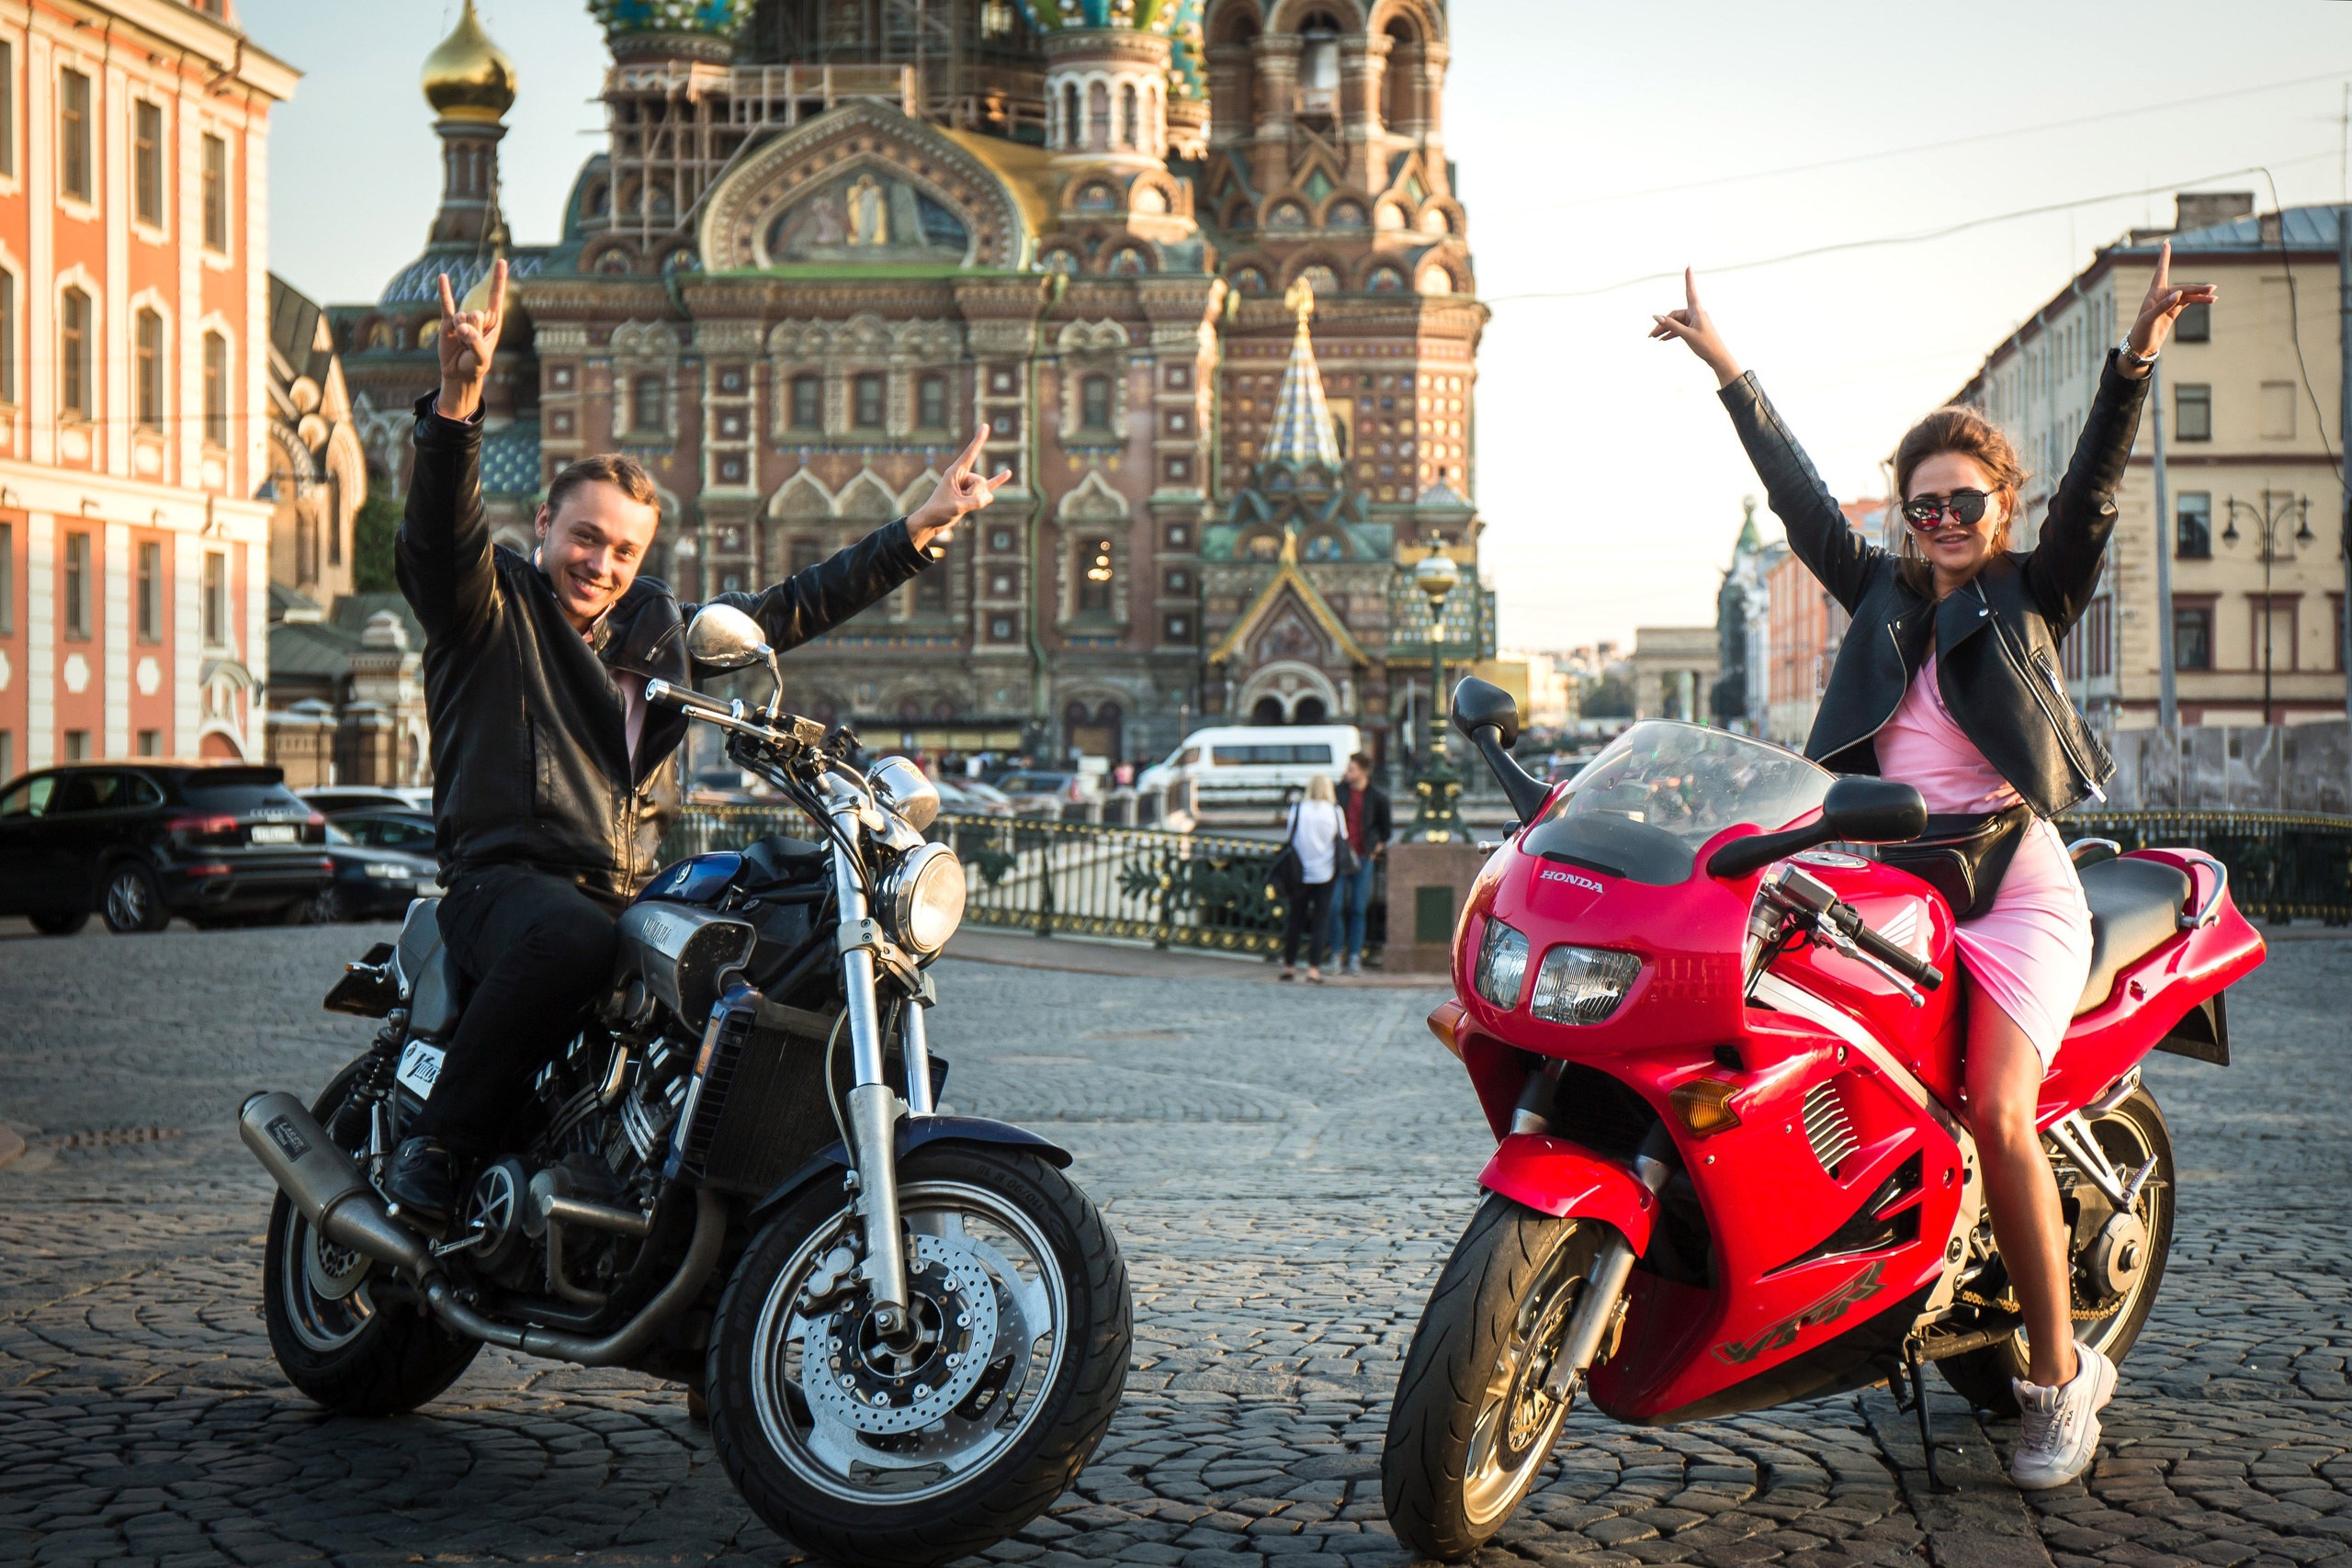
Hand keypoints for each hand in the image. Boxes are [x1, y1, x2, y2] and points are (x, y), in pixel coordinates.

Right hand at [434, 258, 507, 421]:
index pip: (495, 297)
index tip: (501, 261)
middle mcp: (479, 316)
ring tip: (462, 345)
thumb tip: (462, 327)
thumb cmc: (475, 365)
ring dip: (460, 335)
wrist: (459, 373)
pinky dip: (443, 291)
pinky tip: (443, 277)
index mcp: (493, 322)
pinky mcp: (448, 321)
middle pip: (476, 314)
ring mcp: (463, 317)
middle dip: (472, 332)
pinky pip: (445, 304)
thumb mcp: (481, 358)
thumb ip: (475, 342)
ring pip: (461, 318)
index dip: (498, 279)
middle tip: (471, 345)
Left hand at [907, 424, 1014, 552]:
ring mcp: (968, 485)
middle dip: (974, 494)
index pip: (970, 453)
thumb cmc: (939, 512)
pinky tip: (1008, 473)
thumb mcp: (957, 507)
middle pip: (980, 481)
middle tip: (957, 501)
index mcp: (954, 472)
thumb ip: (976, 502)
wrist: (932, 522)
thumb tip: (990, 497)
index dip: (978, 440)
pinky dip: (997, 481)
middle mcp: (962, 475)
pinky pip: (988, 487)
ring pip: (983, 490)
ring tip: (960, 506)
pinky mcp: (972, 494)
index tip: (985, 426)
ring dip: (976, 501)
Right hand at [1648, 268, 1742, 388]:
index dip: (1688, 279)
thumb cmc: (1705, 345)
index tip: (1688, 266)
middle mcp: (1696, 314)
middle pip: (1675, 314)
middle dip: (1663, 323)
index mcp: (1697, 311)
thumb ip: (1671, 325)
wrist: (1718, 358)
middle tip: (1650, 335)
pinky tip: (1663, 339)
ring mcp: (1695, 322)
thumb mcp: (1686, 335)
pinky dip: (1672, 333)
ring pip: (1676, 322)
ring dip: (1665, 329)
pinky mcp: (1694, 330)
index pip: (1690, 291)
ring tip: (1653, 338)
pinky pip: (1680, 328)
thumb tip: (1656, 316)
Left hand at [2125, 240, 2216, 372]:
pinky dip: (2199, 300)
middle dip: (2196, 288)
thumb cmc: (2141, 331)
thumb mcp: (2150, 319)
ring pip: (2188, 295)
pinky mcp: (2173, 312)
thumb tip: (2179, 294)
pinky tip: (2209, 300)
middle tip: (2212, 288)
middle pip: (2183, 288)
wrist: (2141, 347)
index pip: (2161, 271)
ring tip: (2214, 295)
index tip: (2166, 243)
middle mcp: (2162, 295)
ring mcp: (2169, 303)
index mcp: (2154, 293)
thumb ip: (2164, 306)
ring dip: (2201, 295)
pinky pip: (2189, 302)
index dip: (2164, 257)